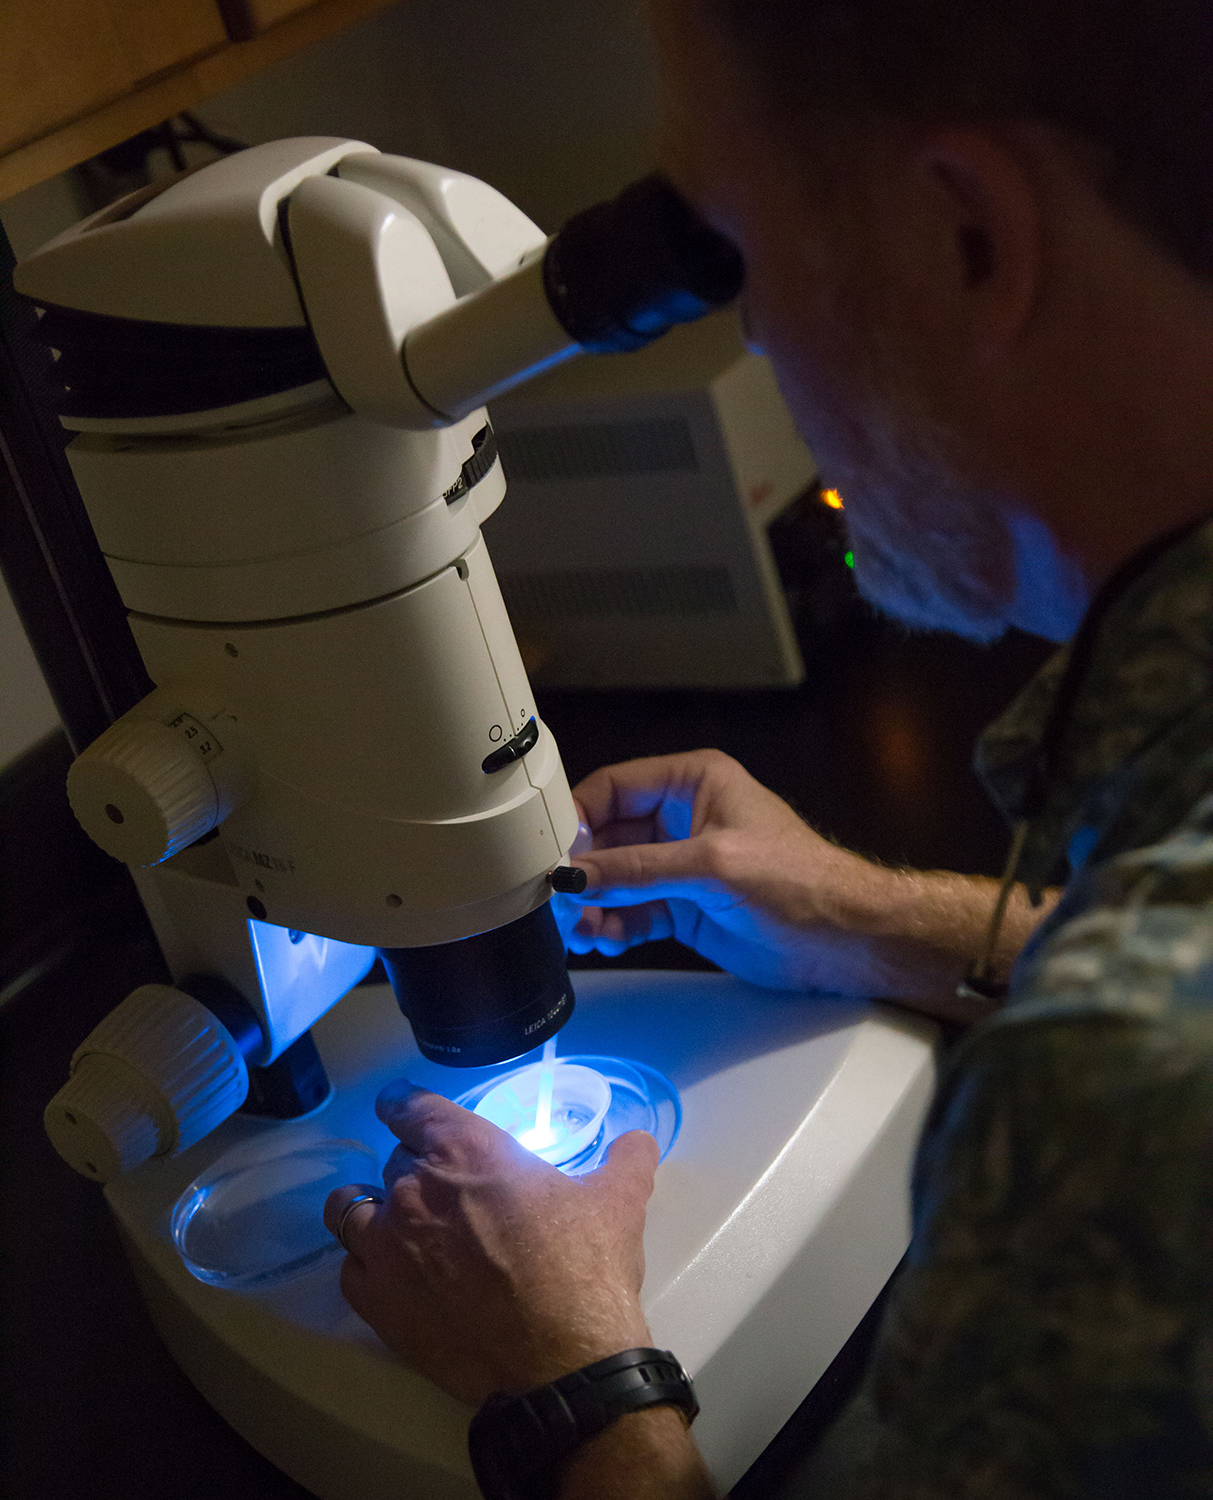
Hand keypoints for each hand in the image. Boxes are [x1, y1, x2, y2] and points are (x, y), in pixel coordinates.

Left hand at [324, 1082, 657, 1405]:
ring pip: (352, 1207)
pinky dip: (365, 1264)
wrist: (563, 1364)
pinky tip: (388, 1274)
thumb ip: (625, 1161)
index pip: (411, 1107)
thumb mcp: (618, 1203)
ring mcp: (387, 1247)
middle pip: (394, 1160)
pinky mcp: (377, 1303)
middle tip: (442, 1191)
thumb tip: (639, 1141)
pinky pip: (350, 1268)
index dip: (405, 1105)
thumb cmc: (584, 1271)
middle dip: (415, 1167)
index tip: (401, 1107)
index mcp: (466, 1150)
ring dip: (372, 1208)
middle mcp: (415, 1188)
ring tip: (392, 1223)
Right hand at [554, 749, 1037, 1011]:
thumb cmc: (803, 881)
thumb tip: (577, 874)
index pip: (614, 788)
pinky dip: (612, 927)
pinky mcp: (684, 907)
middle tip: (555, 896)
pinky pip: (631, 912)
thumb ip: (638, 871)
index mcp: (694, 782)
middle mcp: (683, 818)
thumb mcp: (712, 866)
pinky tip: (602, 940)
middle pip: (607, 836)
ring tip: (577, 926)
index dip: (578, 817)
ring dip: (592, 903)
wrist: (846, 940)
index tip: (550, 849)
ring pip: (615, 879)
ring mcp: (682, 865)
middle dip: (581, 868)